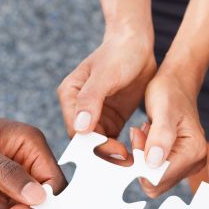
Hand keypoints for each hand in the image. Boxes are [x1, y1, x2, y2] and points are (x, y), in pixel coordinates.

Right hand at [57, 34, 157, 159]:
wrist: (137, 44)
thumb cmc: (119, 53)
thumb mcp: (105, 74)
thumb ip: (90, 99)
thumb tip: (80, 127)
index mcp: (70, 96)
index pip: (77, 131)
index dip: (94, 145)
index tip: (116, 151)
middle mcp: (79, 109)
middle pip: (88, 142)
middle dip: (105, 154)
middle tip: (126, 164)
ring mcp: (95, 116)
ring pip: (100, 145)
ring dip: (114, 156)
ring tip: (132, 163)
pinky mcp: (111, 120)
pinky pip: (113, 141)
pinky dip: (122, 150)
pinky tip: (136, 157)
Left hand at [138, 71, 206, 194]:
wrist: (177, 84)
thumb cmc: (170, 92)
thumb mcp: (163, 110)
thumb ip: (160, 136)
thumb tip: (153, 162)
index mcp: (194, 152)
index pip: (158, 178)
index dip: (140, 163)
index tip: (138, 134)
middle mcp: (195, 162)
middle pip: (156, 184)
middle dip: (141, 162)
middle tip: (141, 133)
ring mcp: (188, 165)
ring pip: (154, 180)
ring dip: (143, 159)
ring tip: (146, 133)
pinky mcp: (180, 164)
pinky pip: (156, 173)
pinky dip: (146, 158)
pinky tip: (149, 139)